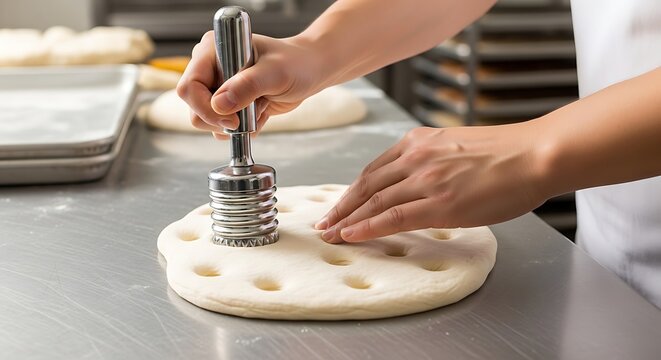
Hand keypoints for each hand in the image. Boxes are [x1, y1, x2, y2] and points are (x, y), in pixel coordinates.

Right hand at [176, 32, 326, 138]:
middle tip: (249, 115)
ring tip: (259, 107)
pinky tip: (260, 112)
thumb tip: (219, 104)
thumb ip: (247, 86)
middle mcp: (210, 68)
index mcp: (212, 50)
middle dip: (222, 119)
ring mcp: (218, 87)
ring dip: (236, 124)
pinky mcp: (228, 103)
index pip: (190, 87)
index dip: (206, 108)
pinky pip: (224, 126)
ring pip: (208, 120)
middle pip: (194, 107)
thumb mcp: (275, 73)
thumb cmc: (295, 63)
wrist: (309, 72)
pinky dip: (243, 127)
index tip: (232, 120)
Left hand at [315, 124, 550, 242]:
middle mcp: (415, 157)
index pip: (373, 169)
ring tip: (331, 234)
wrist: (535, 154)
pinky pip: (393, 218)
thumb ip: (430, 160)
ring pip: (374, 202)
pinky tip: (352, 235)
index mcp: (418, 142)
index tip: (340, 205)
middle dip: (342, 206)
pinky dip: (367, 227)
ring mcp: (425, 179)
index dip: (352, 191)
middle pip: (366, 185)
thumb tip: (416, 181)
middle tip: (325, 223)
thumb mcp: (456, 146)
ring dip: (348, 220)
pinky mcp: (439, 203)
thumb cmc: (505, 154)